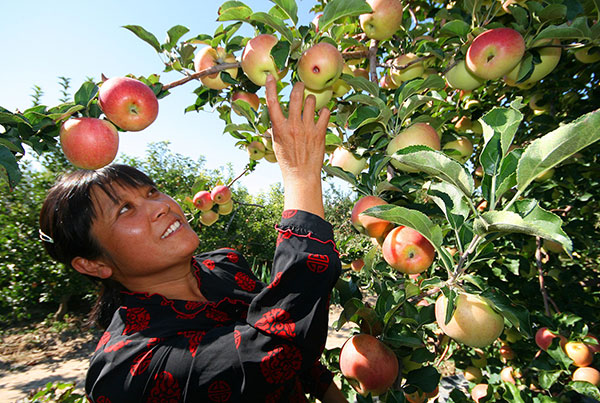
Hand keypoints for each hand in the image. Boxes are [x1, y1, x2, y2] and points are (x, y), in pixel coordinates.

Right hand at [265, 75, 329, 216]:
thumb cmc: (287, 160)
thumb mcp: (276, 143)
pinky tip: (322, 116)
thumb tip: (275, 115)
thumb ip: (277, 127)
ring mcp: (307, 128)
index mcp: (279, 128)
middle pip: (295, 96)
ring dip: (311, 100)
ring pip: (311, 102)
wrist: (301, 175)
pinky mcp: (320, 132)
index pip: (272, 103)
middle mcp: (293, 126)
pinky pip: (325, 113)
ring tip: (311, 105)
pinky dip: (324, 112)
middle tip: (301, 85)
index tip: (271, 77)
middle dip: (299, 87)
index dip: (270, 88)